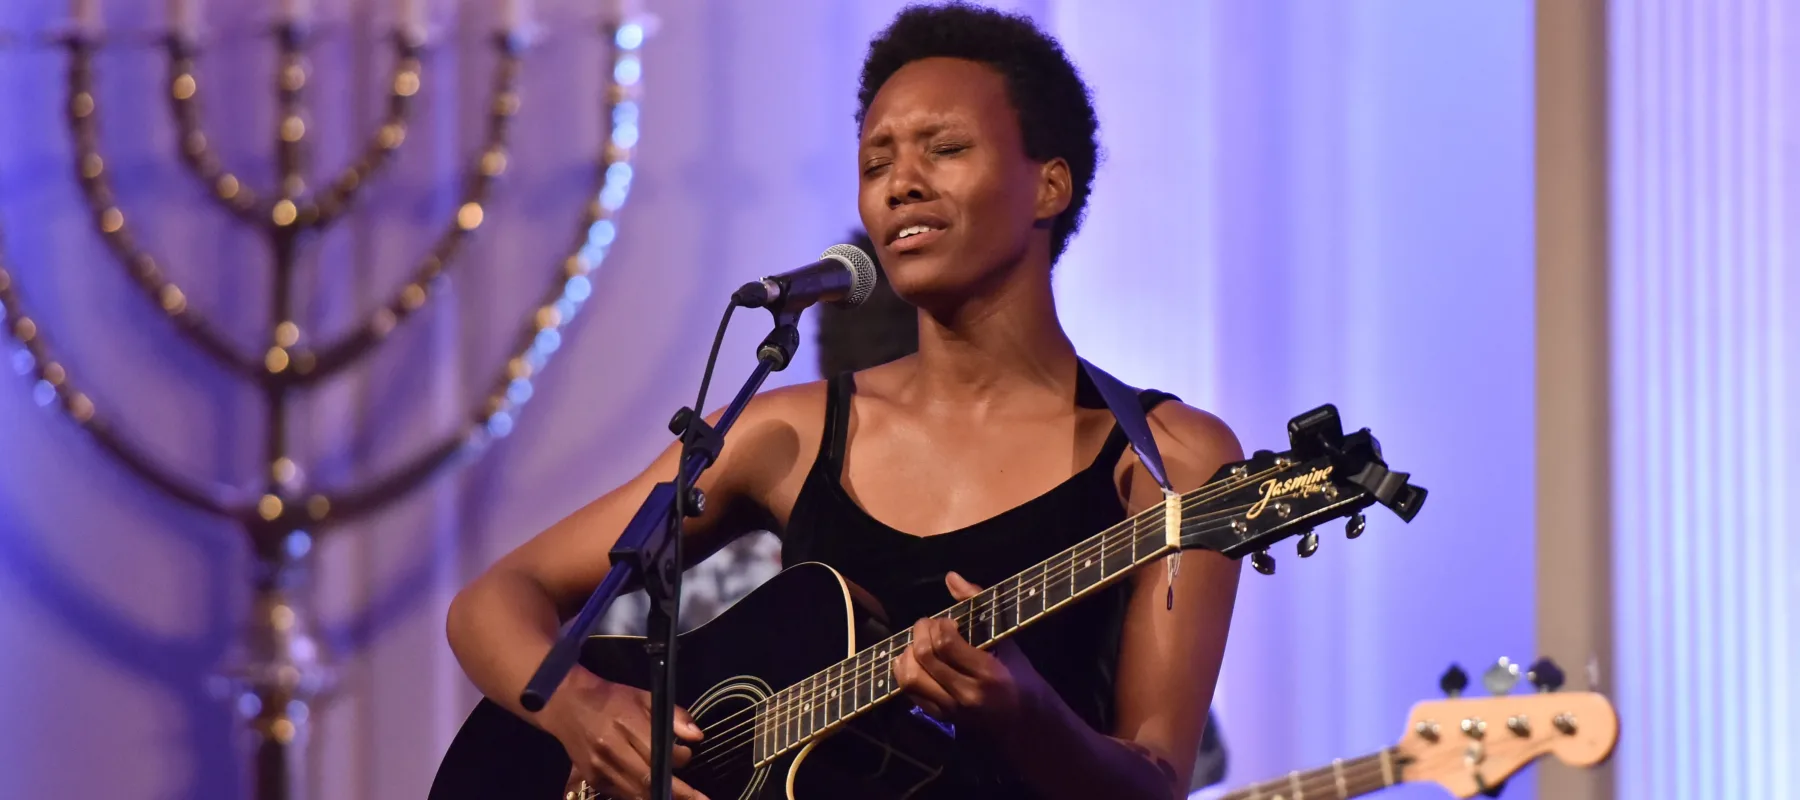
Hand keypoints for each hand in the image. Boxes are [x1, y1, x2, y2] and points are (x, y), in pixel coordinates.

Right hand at [538, 669, 710, 799]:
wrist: (568, 705)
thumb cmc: (612, 699)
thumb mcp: (644, 697)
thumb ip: (673, 716)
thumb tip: (696, 737)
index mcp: (626, 725)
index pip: (659, 752)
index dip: (679, 759)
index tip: (687, 755)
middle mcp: (611, 750)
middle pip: (649, 780)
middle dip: (678, 793)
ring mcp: (600, 768)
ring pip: (636, 793)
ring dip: (659, 796)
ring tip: (680, 799)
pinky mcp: (593, 779)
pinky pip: (622, 795)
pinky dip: (640, 796)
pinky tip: (654, 793)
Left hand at [892, 572, 1047, 734]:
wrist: (1026, 722)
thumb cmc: (1019, 676)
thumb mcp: (1006, 641)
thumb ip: (978, 606)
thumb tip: (950, 577)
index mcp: (987, 672)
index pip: (945, 643)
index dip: (939, 624)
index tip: (949, 621)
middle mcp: (965, 693)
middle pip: (923, 657)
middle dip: (920, 632)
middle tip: (929, 625)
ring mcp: (950, 710)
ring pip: (910, 677)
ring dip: (908, 653)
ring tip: (920, 643)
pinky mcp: (940, 718)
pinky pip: (909, 692)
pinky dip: (905, 672)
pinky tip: (916, 661)